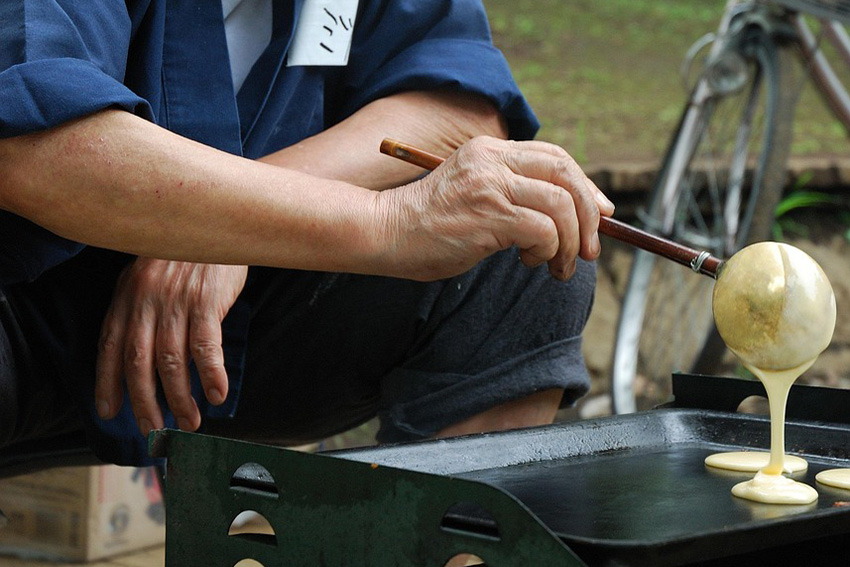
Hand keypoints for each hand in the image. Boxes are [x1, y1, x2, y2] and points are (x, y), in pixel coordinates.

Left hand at [95, 259, 247, 435]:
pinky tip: (217, 395)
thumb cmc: (187, 251)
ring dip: (180, 397)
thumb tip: (141, 350)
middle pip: (139, 363)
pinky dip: (211, 374)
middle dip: (145, 402)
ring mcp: (176, 301)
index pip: (110, 345)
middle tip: (154, 429)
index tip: (109, 411)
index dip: (107, 382)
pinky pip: (206, 346)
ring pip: (172, 361)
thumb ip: (142, 305)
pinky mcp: (206, 301)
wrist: (217, 217)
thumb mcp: (151, 272)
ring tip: (191, 421)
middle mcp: (146, 301)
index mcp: (128, 294)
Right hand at [380, 136, 614, 280]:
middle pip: (567, 174)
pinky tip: (531, 263)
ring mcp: (490, 185)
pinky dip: (549, 251)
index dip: (585, 186)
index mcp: (489, 150)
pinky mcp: (489, 214)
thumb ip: (509, 194)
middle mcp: (492, 160)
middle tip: (589, 248)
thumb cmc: (426, 225)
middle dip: (590, 213)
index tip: (599, 214)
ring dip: (569, 242)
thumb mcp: (472, 194)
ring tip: (557, 267)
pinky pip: (543, 229)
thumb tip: (565, 217)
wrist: (384, 232)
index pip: (555, 158)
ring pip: (561, 204)